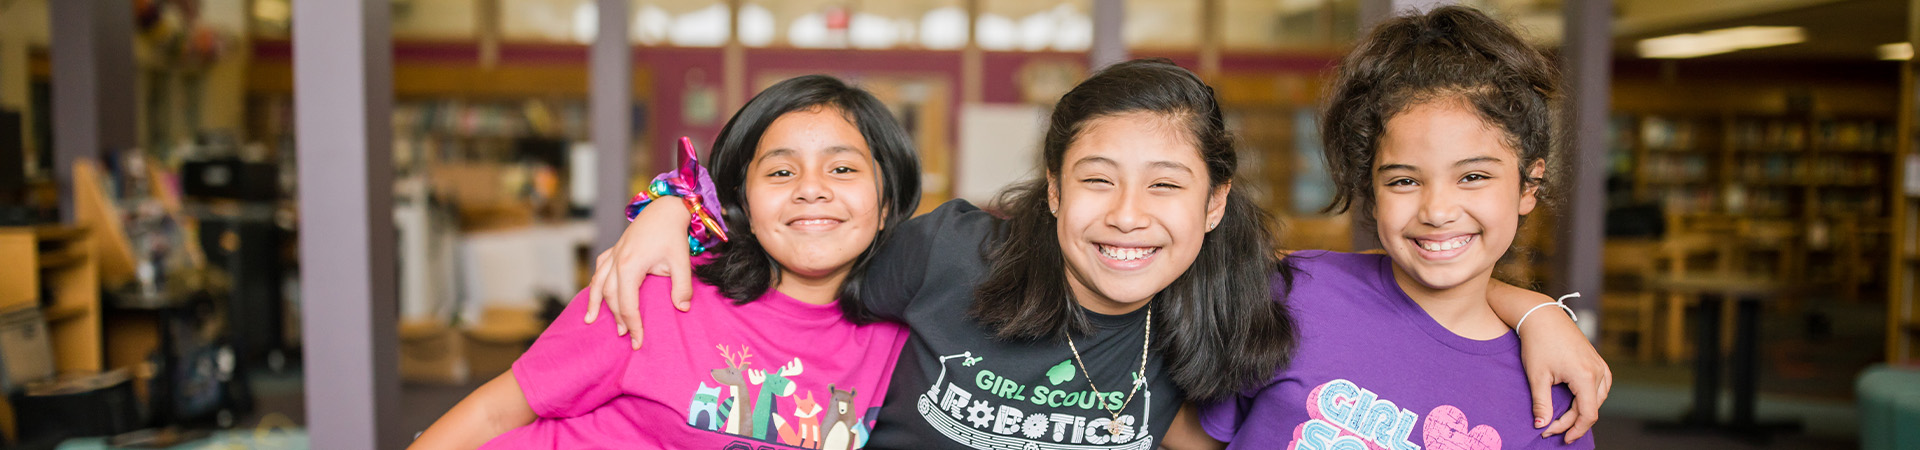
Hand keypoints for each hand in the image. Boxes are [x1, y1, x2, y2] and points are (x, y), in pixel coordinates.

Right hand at [585, 197, 694, 348]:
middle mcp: (617, 261)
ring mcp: (613, 254)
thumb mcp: (682, 261)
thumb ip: (682, 286)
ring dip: (596, 303)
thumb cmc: (672, 234)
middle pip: (611, 297)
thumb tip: (682, 308)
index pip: (627, 304)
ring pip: (599, 283)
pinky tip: (594, 293)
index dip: (633, 325)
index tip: (638, 341)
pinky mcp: (614, 250)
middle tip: (626, 336)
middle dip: (617, 318)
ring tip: (591, 320)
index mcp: (630, 266)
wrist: (665, 208)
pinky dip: (595, 283)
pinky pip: (599, 270)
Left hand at [1518, 311, 1609, 442]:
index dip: (1573, 429)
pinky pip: (1600, 387)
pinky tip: (1575, 404)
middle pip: (1592, 408)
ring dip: (1582, 412)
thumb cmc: (1538, 343)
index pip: (1587, 415)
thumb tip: (1541, 425)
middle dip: (1572, 422)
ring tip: (1562, 420)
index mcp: (1586, 376)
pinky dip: (1589, 399)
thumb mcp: (1537, 376)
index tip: (1556, 436)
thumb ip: (1541, 403)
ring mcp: (1601, 365)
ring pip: (1598, 399)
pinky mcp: (1598, 361)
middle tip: (1550, 429)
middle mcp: (1599, 371)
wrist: (1542, 316)